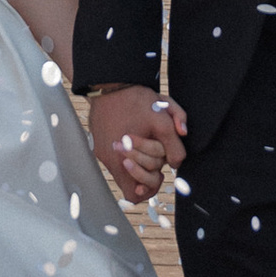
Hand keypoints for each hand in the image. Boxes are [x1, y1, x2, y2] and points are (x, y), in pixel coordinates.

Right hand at [86, 86, 186, 204]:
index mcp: (122, 158)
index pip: (134, 194)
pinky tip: (134, 137)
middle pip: (132, 181)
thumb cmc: (135, 100)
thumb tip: (176, 163)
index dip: (149, 187)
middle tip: (155, 155)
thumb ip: (174, 144)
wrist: (110, 82)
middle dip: (148, 169)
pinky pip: (115, 157)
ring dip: (138, 160)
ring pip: (124, 169)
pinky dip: (128, 152)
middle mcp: (109, 159)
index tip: (158, 174)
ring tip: (145, 143)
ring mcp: (101, 151)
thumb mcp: (163, 118)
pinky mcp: (98, 142)